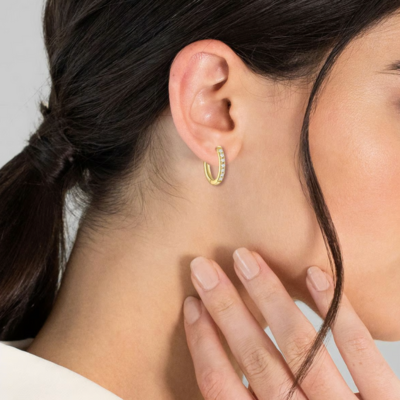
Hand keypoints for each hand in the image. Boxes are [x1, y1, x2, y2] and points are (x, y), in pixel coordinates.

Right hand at [182, 247, 399, 399]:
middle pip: (255, 358)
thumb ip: (249, 399)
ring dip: (269, 297)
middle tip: (205, 267)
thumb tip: (215, 362)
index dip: (203, 343)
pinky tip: (314, 275)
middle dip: (226, 308)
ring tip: (248, 259)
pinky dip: (335, 310)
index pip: (221, 387)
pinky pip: (358, 350)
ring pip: (299, 346)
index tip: (191, 304)